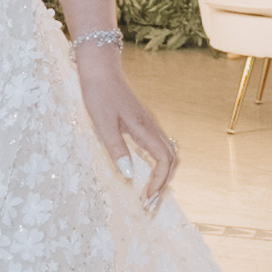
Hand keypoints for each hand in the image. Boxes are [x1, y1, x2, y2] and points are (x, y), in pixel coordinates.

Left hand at [76, 42, 177, 206]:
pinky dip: (160, 163)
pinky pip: (161, 146)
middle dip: (166, 182)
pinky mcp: (144, 123)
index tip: (147, 196)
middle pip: (172, 158)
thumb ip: (117, 150)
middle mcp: (152, 127)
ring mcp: (150, 124)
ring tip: (151, 191)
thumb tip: (130, 175)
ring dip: (164, 173)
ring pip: (169, 152)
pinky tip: (148, 171)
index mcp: (144, 129)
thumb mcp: (103, 126)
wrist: (101, 70)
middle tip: (151, 201)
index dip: (159, 181)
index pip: (164, 160)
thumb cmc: (99, 95)